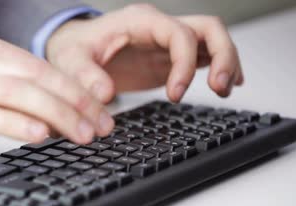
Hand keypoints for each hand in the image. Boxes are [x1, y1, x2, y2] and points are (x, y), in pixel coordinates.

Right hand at [0, 31, 113, 160]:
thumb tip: (41, 107)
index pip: (38, 66)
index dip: (73, 88)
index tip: (98, 109)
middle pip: (36, 77)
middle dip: (76, 102)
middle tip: (102, 125)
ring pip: (19, 94)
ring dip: (58, 114)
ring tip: (84, 134)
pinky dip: (17, 124)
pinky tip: (40, 136)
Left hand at [46, 4, 243, 102]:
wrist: (74, 50)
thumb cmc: (73, 50)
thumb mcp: (69, 60)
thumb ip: (84, 75)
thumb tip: (105, 93)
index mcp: (139, 21)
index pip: (178, 33)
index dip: (184, 63)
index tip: (176, 94)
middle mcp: (159, 27)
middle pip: (208, 28)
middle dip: (222, 55)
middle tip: (220, 87)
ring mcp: (167, 42)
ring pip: (212, 40)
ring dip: (226, 62)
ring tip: (225, 90)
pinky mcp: (169, 58)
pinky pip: (204, 56)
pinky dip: (218, 68)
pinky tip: (226, 85)